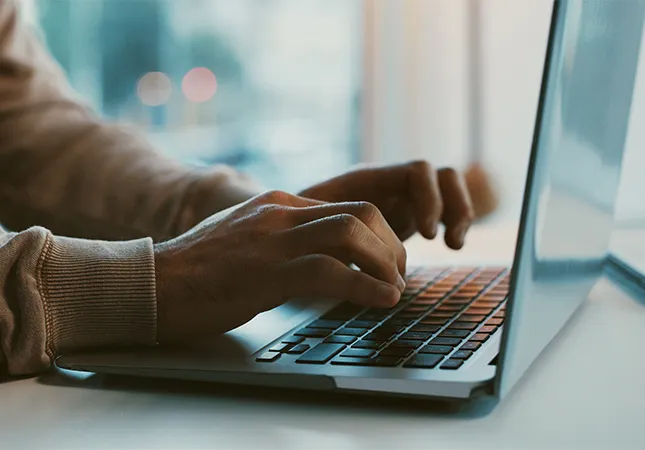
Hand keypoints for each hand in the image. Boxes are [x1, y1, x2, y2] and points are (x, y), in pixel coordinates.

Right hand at [154, 190, 406, 344]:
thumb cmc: (198, 270)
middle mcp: (280, 214)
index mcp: (278, 204)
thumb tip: (322, 256)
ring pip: (351, 234)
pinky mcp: (265, 273)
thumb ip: (283, 237)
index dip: (380, 234)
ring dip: (385, 263)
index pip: (348, 206)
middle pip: (360, 212)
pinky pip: (330, 272)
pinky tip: (382, 300)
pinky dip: (365, 287)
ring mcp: (272, 240)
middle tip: (399, 274)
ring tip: (395, 289)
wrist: (151, 283)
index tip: (390, 261)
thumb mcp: (247, 239)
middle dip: (391, 245)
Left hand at [300, 161, 474, 248]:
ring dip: (459, 212)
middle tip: (445, 242)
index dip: (429, 199)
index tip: (428, 235)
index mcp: (368, 179)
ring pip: (447, 188)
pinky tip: (449, 245)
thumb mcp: (310, 227)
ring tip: (454, 245)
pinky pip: (442, 208)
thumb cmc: (293, 227)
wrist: (288, 229)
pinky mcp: (405, 215)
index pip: (417, 171)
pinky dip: (452, 222)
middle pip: (441, 175)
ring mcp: (400, 197)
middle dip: (453, 205)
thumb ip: (331, 230)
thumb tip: (347, 246)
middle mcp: (388, 183)